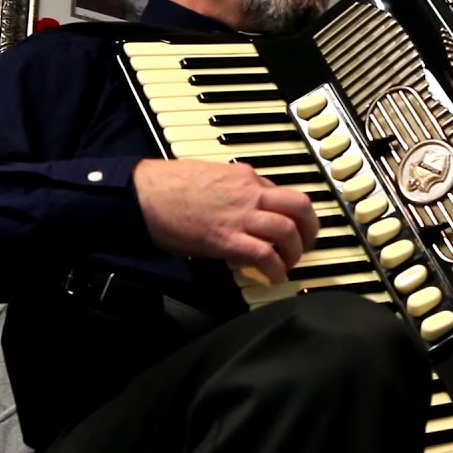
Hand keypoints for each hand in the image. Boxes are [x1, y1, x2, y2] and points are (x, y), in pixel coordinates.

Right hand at [132, 159, 319, 283]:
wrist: (142, 194)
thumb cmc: (166, 185)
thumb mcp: (207, 174)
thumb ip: (231, 185)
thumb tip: (242, 198)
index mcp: (244, 176)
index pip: (283, 192)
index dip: (292, 213)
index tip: (291, 227)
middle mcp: (248, 192)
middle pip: (299, 206)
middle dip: (310, 228)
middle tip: (305, 244)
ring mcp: (239, 216)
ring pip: (287, 230)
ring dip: (295, 252)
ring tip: (288, 264)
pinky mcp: (226, 239)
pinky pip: (264, 254)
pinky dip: (275, 269)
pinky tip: (274, 278)